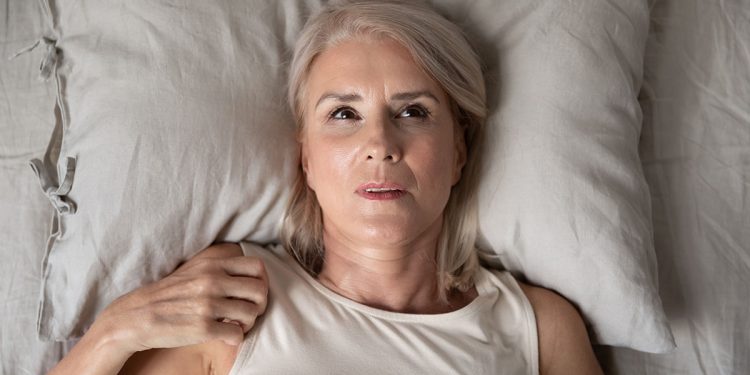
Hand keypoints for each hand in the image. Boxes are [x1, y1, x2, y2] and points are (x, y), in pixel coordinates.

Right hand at [92, 242, 267, 353]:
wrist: (138, 315)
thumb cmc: (171, 293)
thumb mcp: (195, 268)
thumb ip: (221, 266)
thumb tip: (254, 272)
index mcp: (213, 263)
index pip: (257, 267)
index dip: (260, 281)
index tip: (250, 293)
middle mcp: (213, 280)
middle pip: (260, 291)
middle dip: (259, 304)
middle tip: (247, 311)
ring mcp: (208, 304)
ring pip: (252, 313)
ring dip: (248, 323)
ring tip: (235, 324)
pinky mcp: (204, 328)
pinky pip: (238, 334)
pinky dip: (235, 337)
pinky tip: (225, 334)